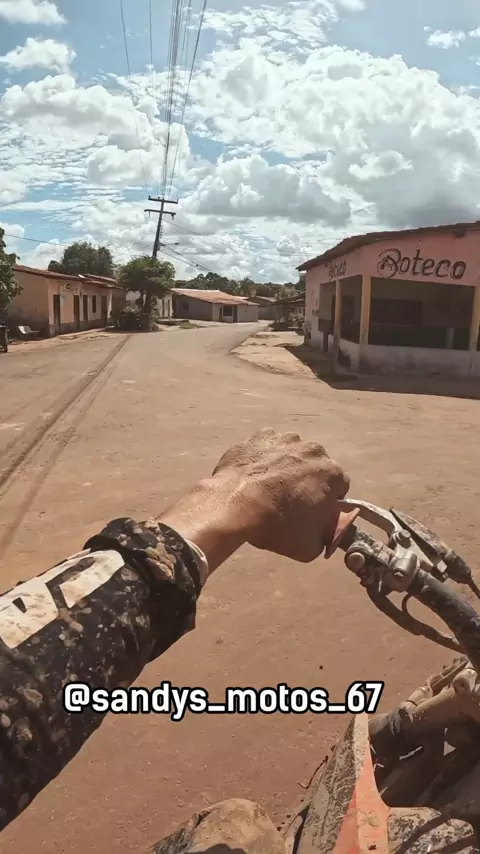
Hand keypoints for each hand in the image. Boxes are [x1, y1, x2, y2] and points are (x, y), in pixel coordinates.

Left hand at [158, 428, 348, 572]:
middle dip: (308, 481)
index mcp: (332, 473)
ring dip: (286, 466)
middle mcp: (314, 450)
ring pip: (292, 454)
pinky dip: (264, 457)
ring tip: (269, 487)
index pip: (340, 487)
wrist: (235, 505)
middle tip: (290, 501)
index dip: (329, 501)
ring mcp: (286, 439)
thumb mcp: (310, 547)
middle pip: (317, 467)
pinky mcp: (260, 436)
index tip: (315, 512)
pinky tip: (254, 474)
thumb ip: (325, 536)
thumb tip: (324, 533)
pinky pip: (268, 447)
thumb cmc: (277, 526)